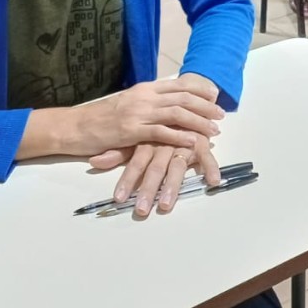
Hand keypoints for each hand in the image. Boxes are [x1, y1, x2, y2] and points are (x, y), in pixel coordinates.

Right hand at [68, 79, 223, 157]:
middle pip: (183, 97)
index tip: (214, 97)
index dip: (199, 90)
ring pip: (177, 113)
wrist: (75, 126)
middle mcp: (144, 96)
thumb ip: (147, 103)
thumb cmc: (101, 118)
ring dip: (199, 122)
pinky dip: (181, 137)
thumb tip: (167, 104)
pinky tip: (193, 142)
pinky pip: (162, 132)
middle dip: (205, 106)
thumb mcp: (127, 103)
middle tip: (221, 115)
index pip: (178, 85)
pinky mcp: (132, 130)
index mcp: (144, 88)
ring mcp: (138, 112)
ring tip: (213, 130)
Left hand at [90, 135, 221, 216]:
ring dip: (172, 186)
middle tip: (141, 210)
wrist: (182, 97)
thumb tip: (94, 162)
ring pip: (177, 166)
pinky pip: (207, 156)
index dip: (128, 180)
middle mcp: (164, 143)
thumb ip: (119, 151)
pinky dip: (211, 167)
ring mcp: (183, 143)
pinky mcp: (201, 142)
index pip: (135, 162)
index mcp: (147, 140)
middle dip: (147, 189)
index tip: (119, 199)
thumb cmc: (157, 124)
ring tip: (166, 206)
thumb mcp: (137, 136)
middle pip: (155, 167)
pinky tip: (213, 181)